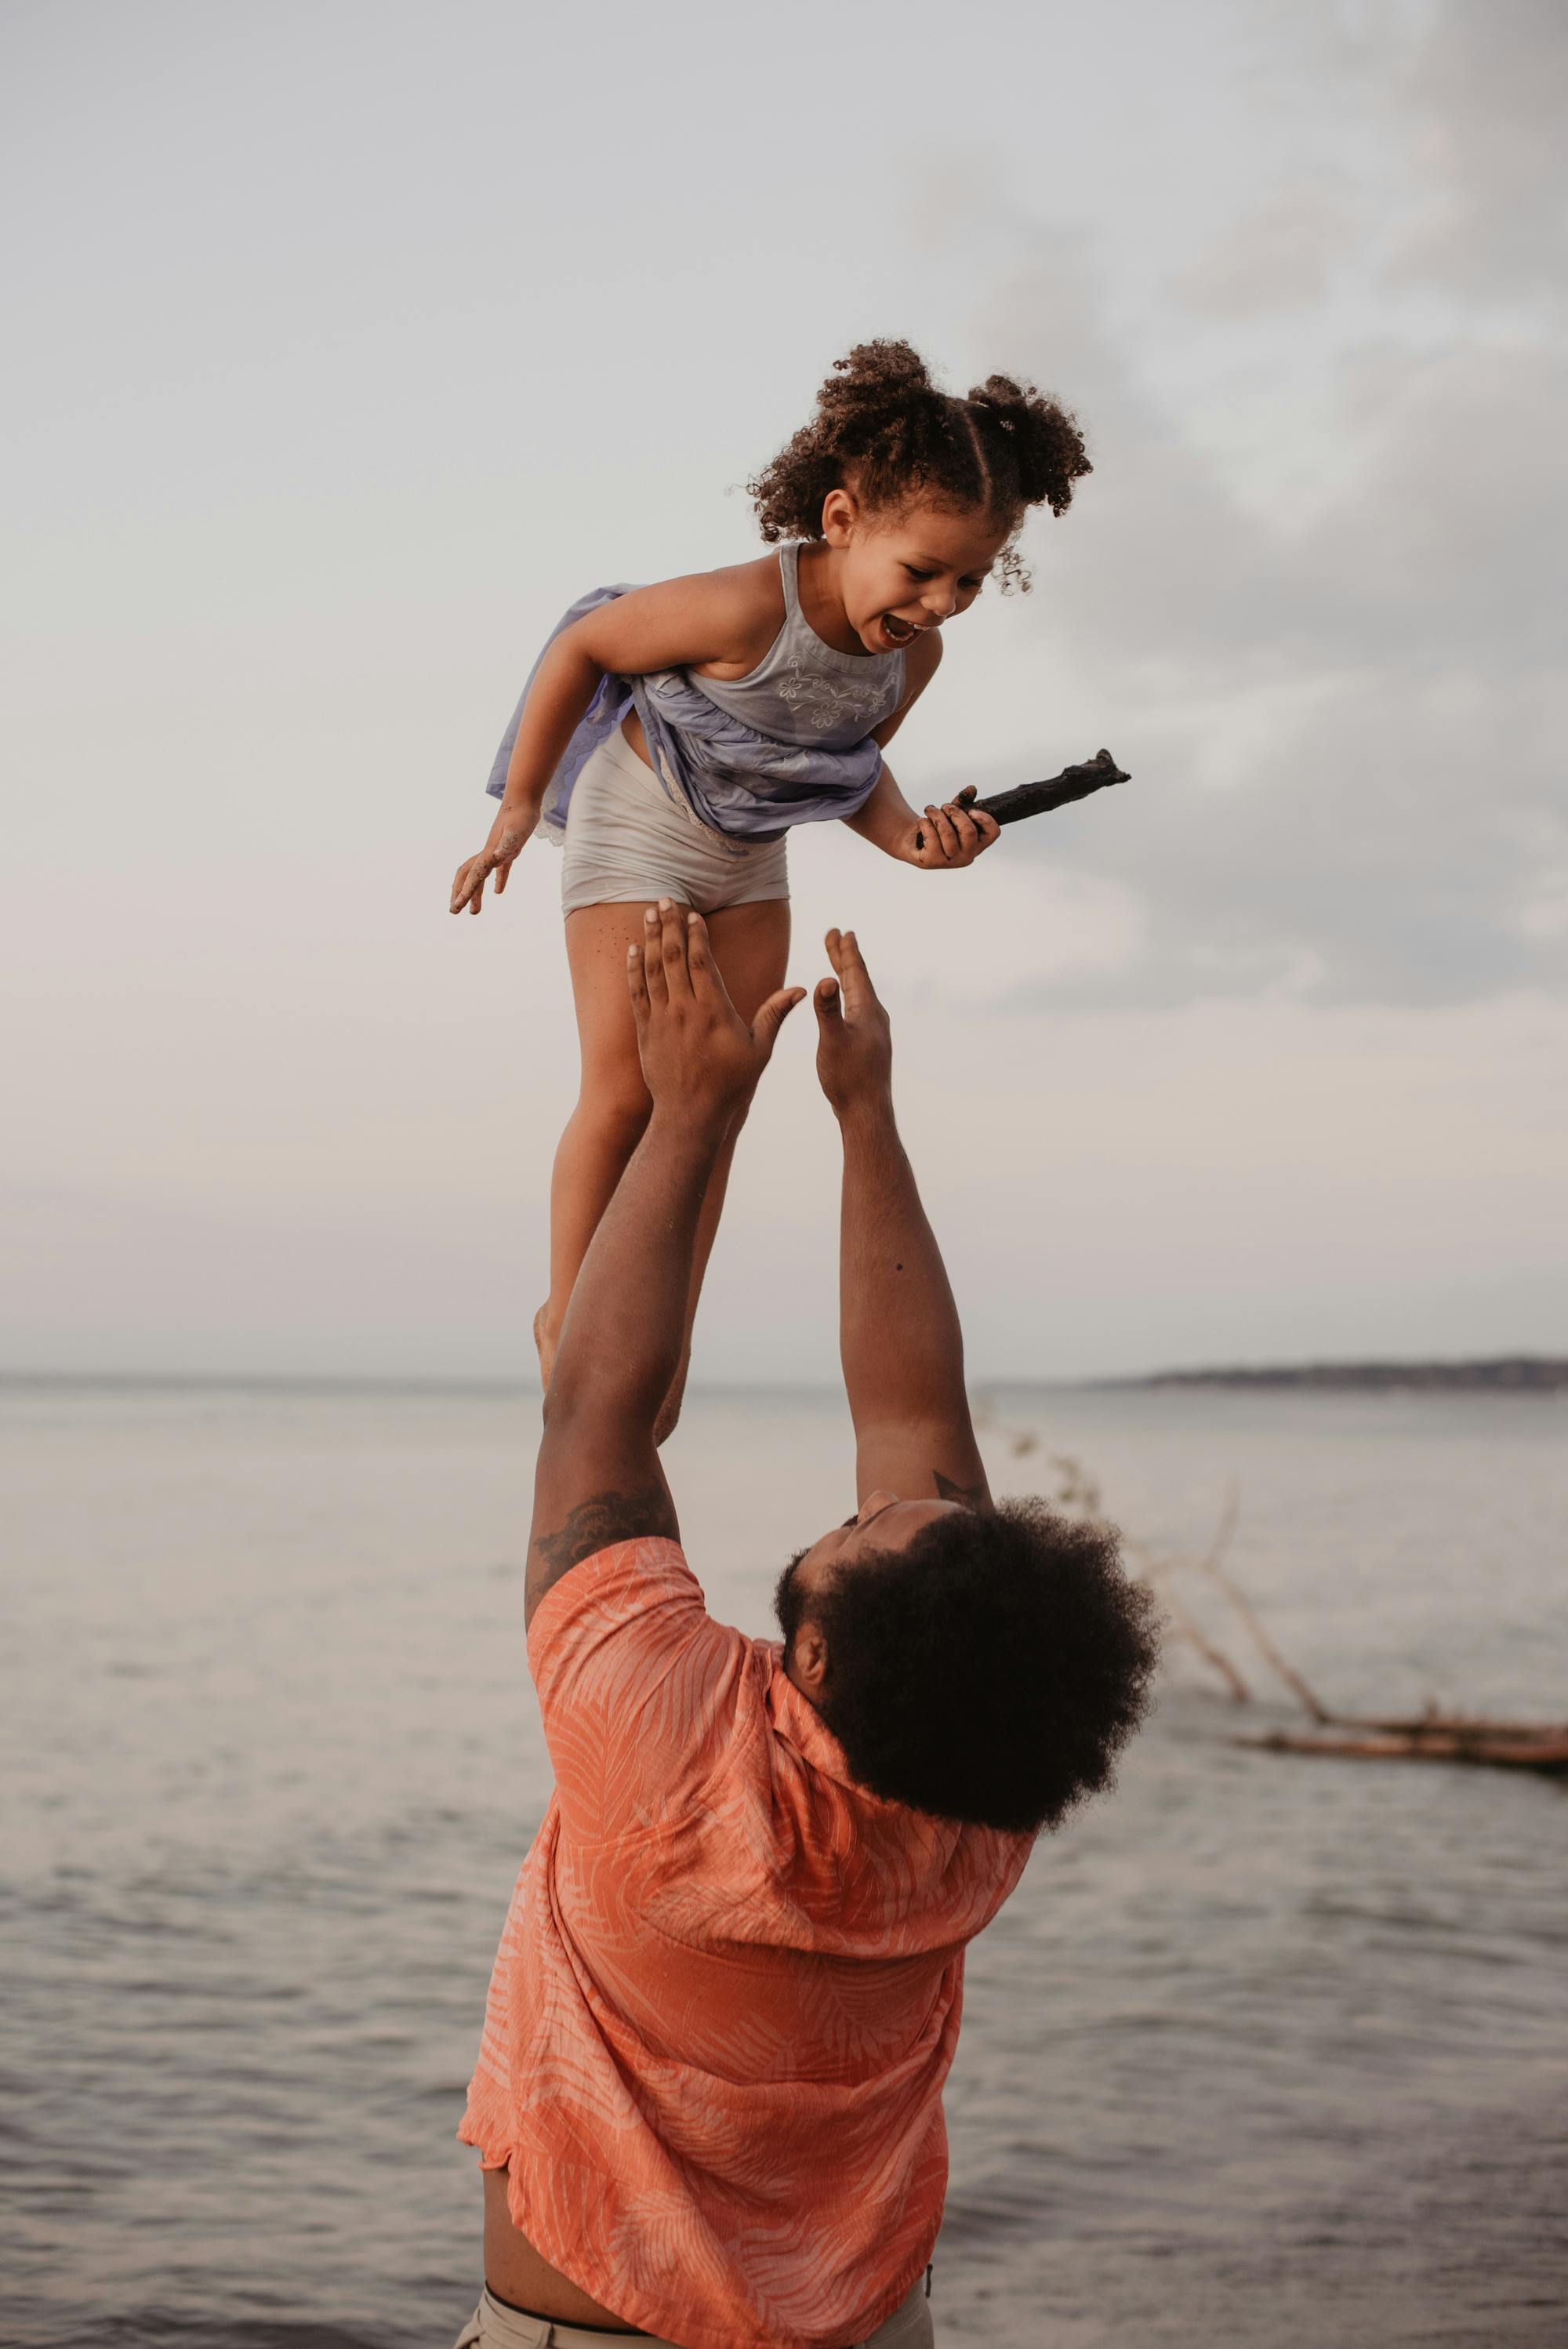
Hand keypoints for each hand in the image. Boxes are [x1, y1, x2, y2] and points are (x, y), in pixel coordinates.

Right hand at [450, 800, 538, 914]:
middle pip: (468, 877)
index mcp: (489, 854)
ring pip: (480, 876)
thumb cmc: (521, 815)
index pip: (474, 877)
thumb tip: (497, 858)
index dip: (465, 893)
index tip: (456, 908)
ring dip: (475, 893)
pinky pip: (499, 870)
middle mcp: (489, 854)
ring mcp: (497, 852)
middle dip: (460, 894)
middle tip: (454, 911)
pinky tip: (497, 892)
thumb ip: (507, 845)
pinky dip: (497, 881)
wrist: (524, 800)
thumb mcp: (516, 832)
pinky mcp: (508, 850)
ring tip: (474, 912)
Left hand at [627, 901, 804, 1126]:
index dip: (696, 934)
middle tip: (665, 899)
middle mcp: (685, 1010)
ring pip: (653, 970)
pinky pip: (638, 993)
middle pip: (674, 957)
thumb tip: (801, 989)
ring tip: (648, 913)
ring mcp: (662, 1019)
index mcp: (714, 1010)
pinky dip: (634, 969)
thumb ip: (775, 1014)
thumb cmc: (730, 1084)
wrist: (690, 1115)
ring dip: (649, 939)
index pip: (702, 961)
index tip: (692, 914)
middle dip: (669, 925)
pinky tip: (633, 950)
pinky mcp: (646, 1031)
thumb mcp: (759, 1050)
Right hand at [813, 928, 892, 1120]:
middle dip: (844, 957)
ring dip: (846, 976)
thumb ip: (828, 1010)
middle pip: (857, 979)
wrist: (866, 1111)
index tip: (841, 931)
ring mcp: (874, 1031)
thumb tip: (824, 980)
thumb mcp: (833, 1041)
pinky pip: (858, 1010)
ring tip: (839, 965)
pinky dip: (849, 997)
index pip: (855, 973)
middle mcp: (874, 1017)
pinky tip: (847, 1006)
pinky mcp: (869, 1045)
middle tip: (837, 935)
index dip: (846, 952)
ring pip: (858, 994)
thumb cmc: (848, 1078)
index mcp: (867, 1011)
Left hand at [907, 786, 999, 869]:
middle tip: (945, 806)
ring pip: (948, 833)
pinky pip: (931, 837)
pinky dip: (925, 823)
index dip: (985, 819)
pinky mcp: (932, 861)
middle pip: (969, 831)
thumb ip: (964, 801)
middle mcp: (967, 856)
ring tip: (930, 810)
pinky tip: (922, 821)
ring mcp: (950, 861)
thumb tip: (972, 788)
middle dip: (955, 812)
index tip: (971, 810)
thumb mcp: (953, 813)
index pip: (993, 833)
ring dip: (937, 815)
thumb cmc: (939, 827)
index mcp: (977, 844)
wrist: (914, 841)